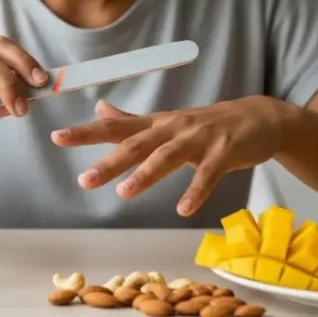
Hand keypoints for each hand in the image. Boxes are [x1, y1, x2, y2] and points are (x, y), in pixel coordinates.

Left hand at [50, 96, 299, 215]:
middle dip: (109, 162)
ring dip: (146, 174)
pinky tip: (183, 208)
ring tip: (125, 193)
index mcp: (156, 124)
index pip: (115, 127)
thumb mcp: (167, 121)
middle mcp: (173, 128)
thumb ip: (132, 120)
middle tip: (84, 179)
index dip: (85, 132)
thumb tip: (99, 108)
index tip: (57, 137)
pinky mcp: (224, 153)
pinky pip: (208, 173)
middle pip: (136, 144)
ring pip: (168, 156)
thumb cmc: (208, 124)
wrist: (260, 118)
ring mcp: (199, 139)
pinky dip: (196, 191)